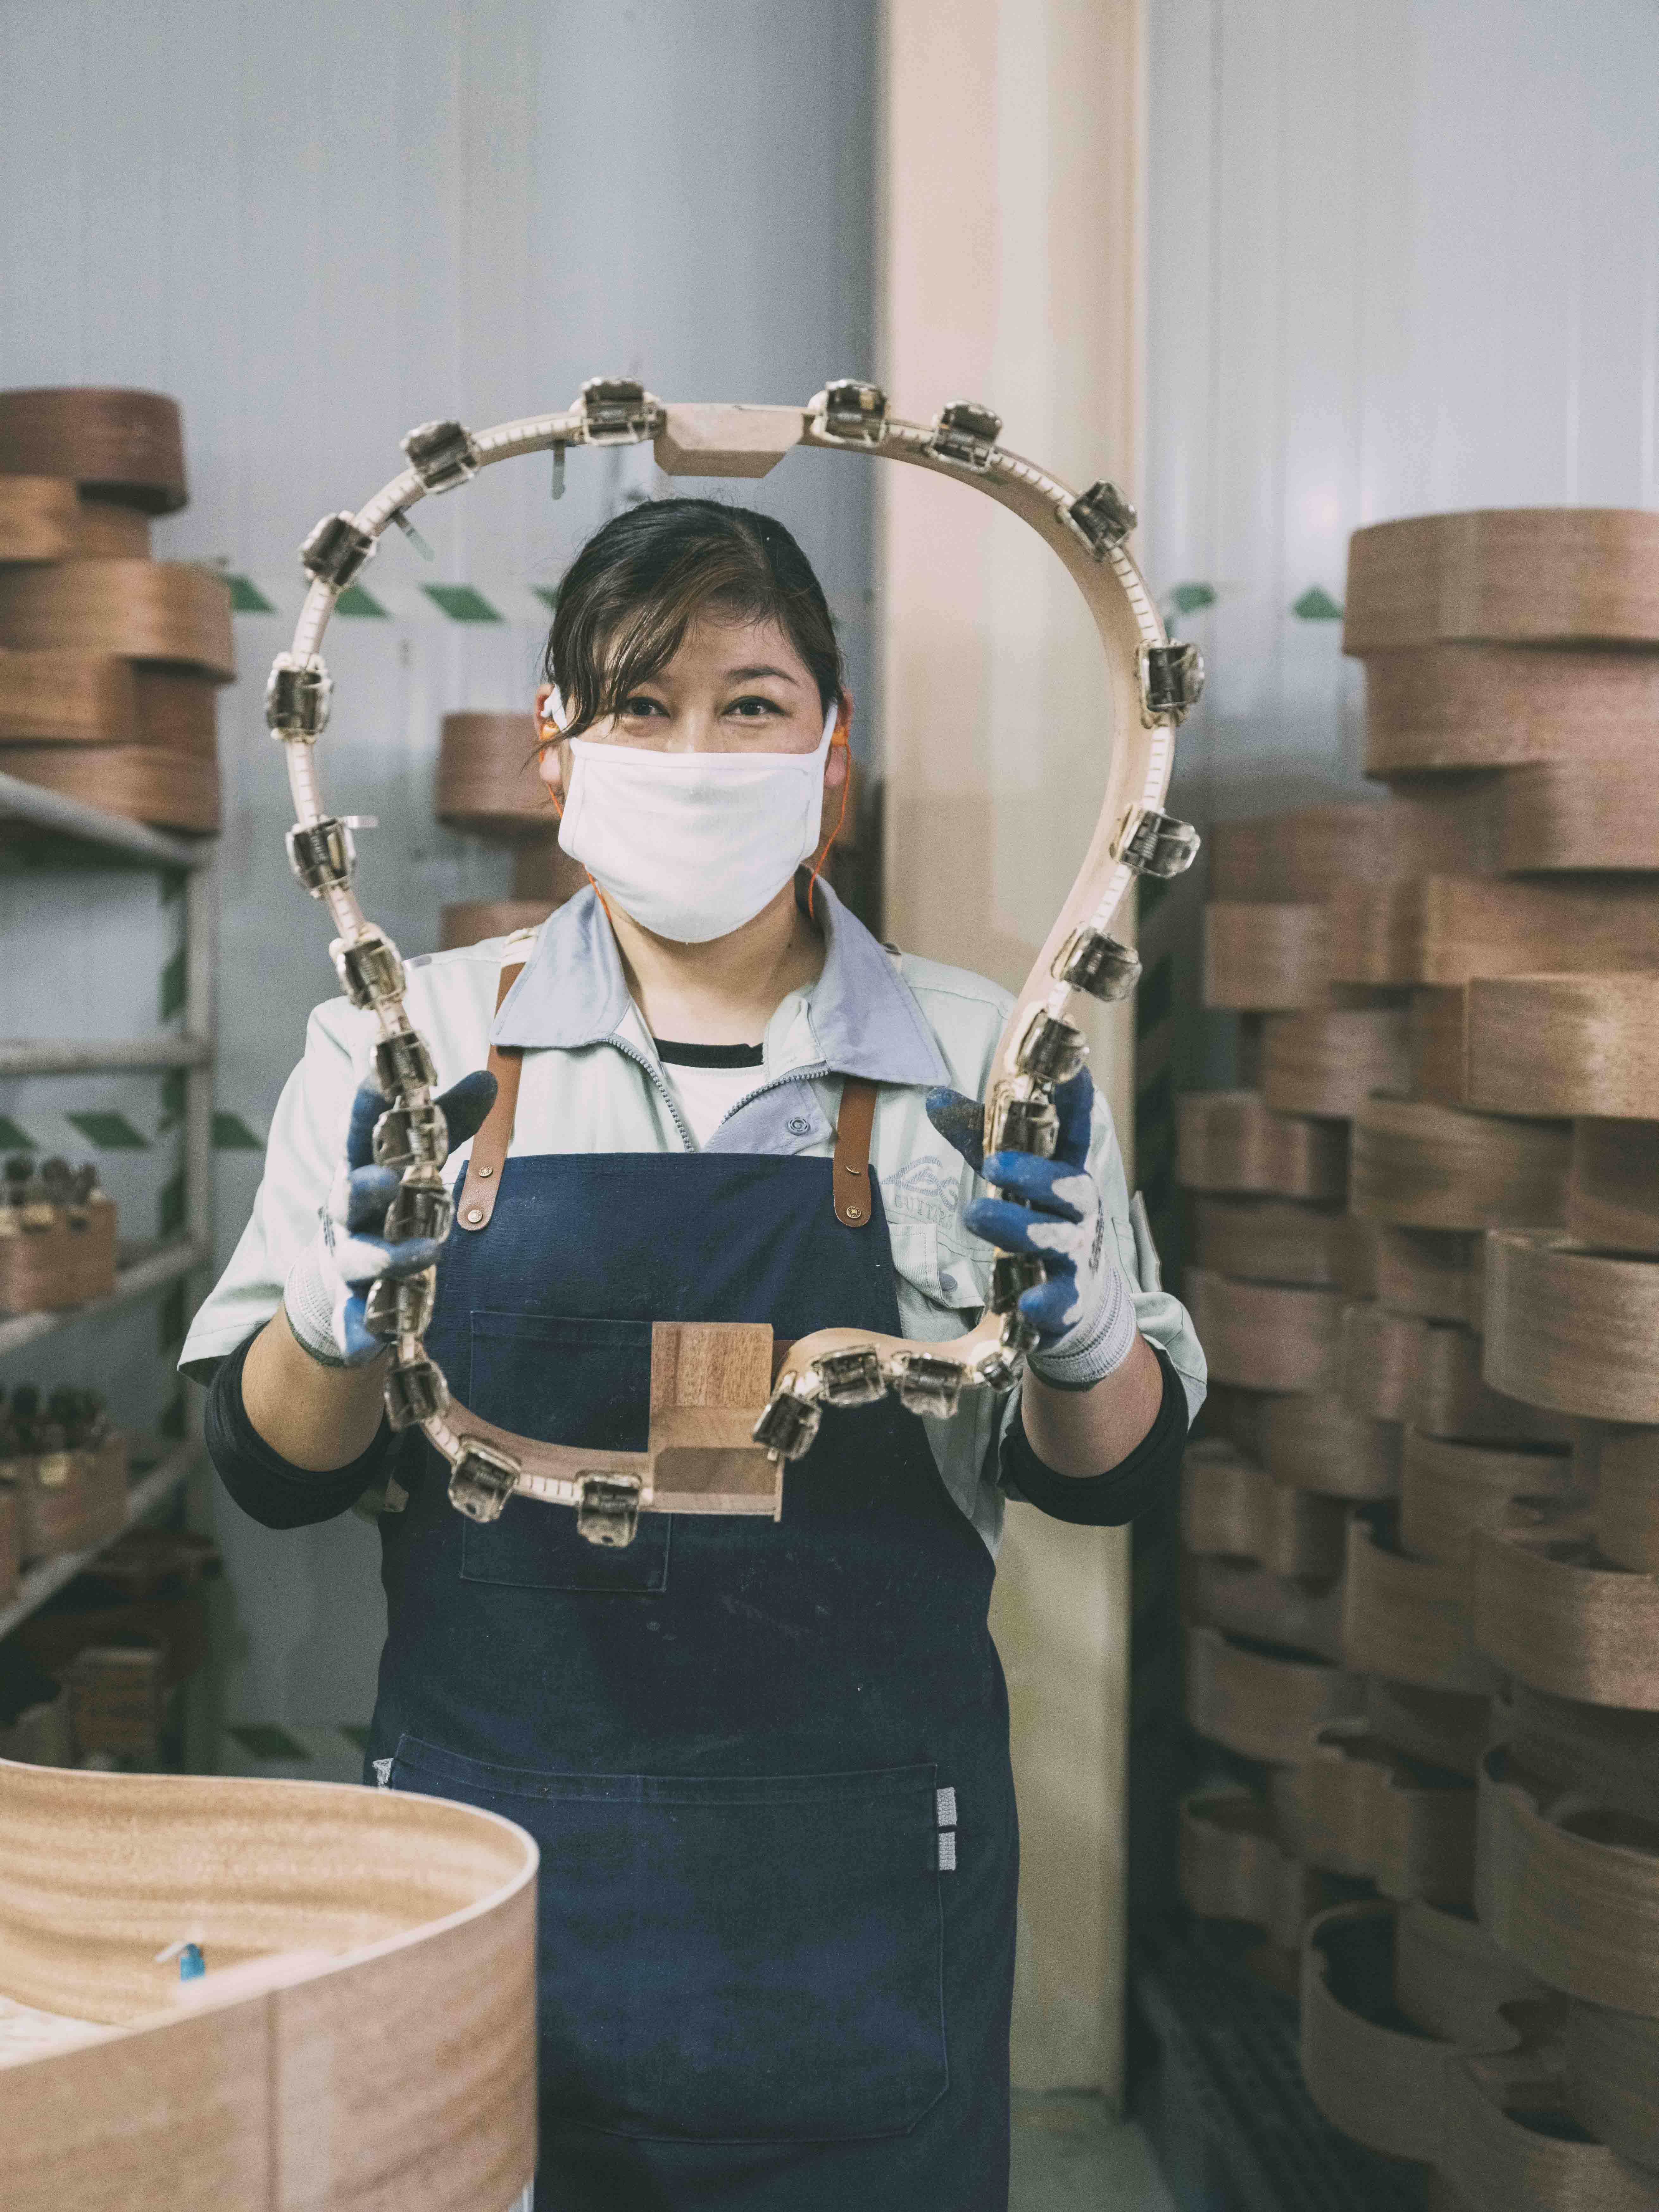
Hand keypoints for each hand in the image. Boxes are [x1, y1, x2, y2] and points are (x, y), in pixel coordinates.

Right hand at [283, 1071, 496, 1365]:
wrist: (335, 1277)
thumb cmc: (385, 1202)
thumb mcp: (415, 1160)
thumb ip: (448, 1122)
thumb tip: (490, 1077)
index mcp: (360, 1167)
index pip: (359, 1129)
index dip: (365, 1100)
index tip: (375, 1068)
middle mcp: (348, 1211)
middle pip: (352, 1192)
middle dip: (367, 1184)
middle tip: (390, 1177)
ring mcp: (347, 1259)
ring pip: (362, 1256)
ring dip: (388, 1255)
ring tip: (428, 1252)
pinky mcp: (351, 1305)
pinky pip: (353, 1320)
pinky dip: (359, 1332)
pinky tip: (368, 1347)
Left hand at [925, 1068, 1137, 1389]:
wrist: (1077, 1302)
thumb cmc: (1037, 1221)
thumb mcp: (1010, 1180)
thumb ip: (978, 1141)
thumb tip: (932, 1097)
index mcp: (1066, 1174)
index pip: (1075, 1133)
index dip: (1077, 1103)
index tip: (1075, 1069)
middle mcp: (1079, 1212)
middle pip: (1070, 1185)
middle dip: (1034, 1172)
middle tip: (993, 1165)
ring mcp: (1078, 1256)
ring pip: (1056, 1238)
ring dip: (1018, 1227)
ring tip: (976, 1215)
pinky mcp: (1071, 1299)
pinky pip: (1061, 1299)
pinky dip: (1045, 1301)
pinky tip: (1027, 1304)